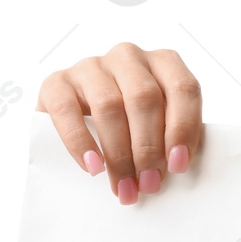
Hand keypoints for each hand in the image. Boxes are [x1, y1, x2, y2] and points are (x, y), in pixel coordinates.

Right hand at [34, 42, 203, 204]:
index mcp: (163, 62)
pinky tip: (93, 166)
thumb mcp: (159, 122)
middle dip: (149, 148)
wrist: (79, 117)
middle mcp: (128, 57)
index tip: (178, 165)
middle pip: (144, 99)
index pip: (182, 88)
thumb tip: (175, 166)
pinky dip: (80, 142)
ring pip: (109, 105)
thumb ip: (170, 134)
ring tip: (124, 184)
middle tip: (149, 183)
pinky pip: (66, 110)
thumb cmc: (132, 122)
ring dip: (119, 152)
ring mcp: (91, 66)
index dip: (183, 128)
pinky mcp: (56, 82)